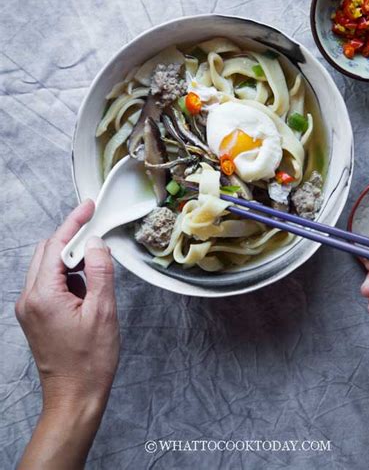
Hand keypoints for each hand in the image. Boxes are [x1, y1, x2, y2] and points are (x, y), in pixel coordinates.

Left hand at [15, 201, 119, 469]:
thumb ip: (99, 271)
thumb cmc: (90, 361)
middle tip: (98, 231)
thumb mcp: (103, 311)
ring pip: (47, 266)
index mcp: (43, 295)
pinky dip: (67, 276)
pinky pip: (48, 283)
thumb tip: (96, 243)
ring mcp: (30, 309)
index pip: (56, 245)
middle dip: (72, 238)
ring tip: (97, 267)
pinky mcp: (36, 316)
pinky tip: (87, 286)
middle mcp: (29, 299)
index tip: (89, 207)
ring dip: (70, 259)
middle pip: (47, 252)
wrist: (75, 397)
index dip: (74, 222)